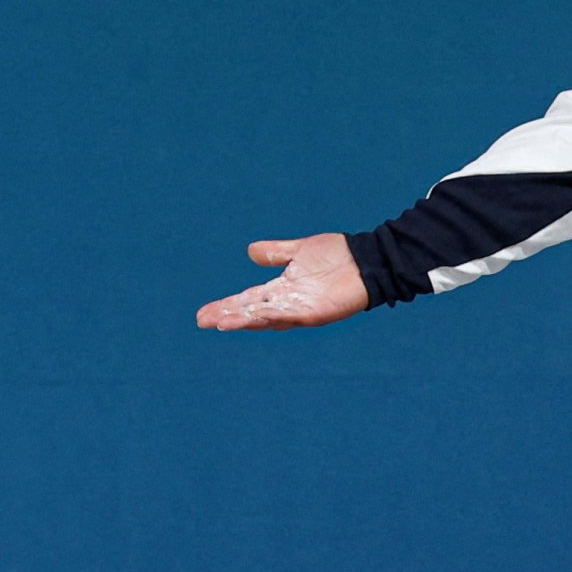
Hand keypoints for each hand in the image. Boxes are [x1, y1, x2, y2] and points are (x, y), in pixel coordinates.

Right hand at [196, 234, 370, 332]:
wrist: (366, 258)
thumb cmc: (337, 254)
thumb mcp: (299, 249)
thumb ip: (276, 253)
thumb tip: (250, 252)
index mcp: (281, 289)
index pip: (247, 300)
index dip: (226, 307)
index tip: (204, 314)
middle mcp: (287, 302)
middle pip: (251, 312)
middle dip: (228, 316)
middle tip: (204, 321)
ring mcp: (301, 309)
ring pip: (266, 317)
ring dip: (245, 320)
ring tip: (223, 322)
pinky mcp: (316, 313)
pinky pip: (290, 316)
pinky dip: (273, 317)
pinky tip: (257, 315)